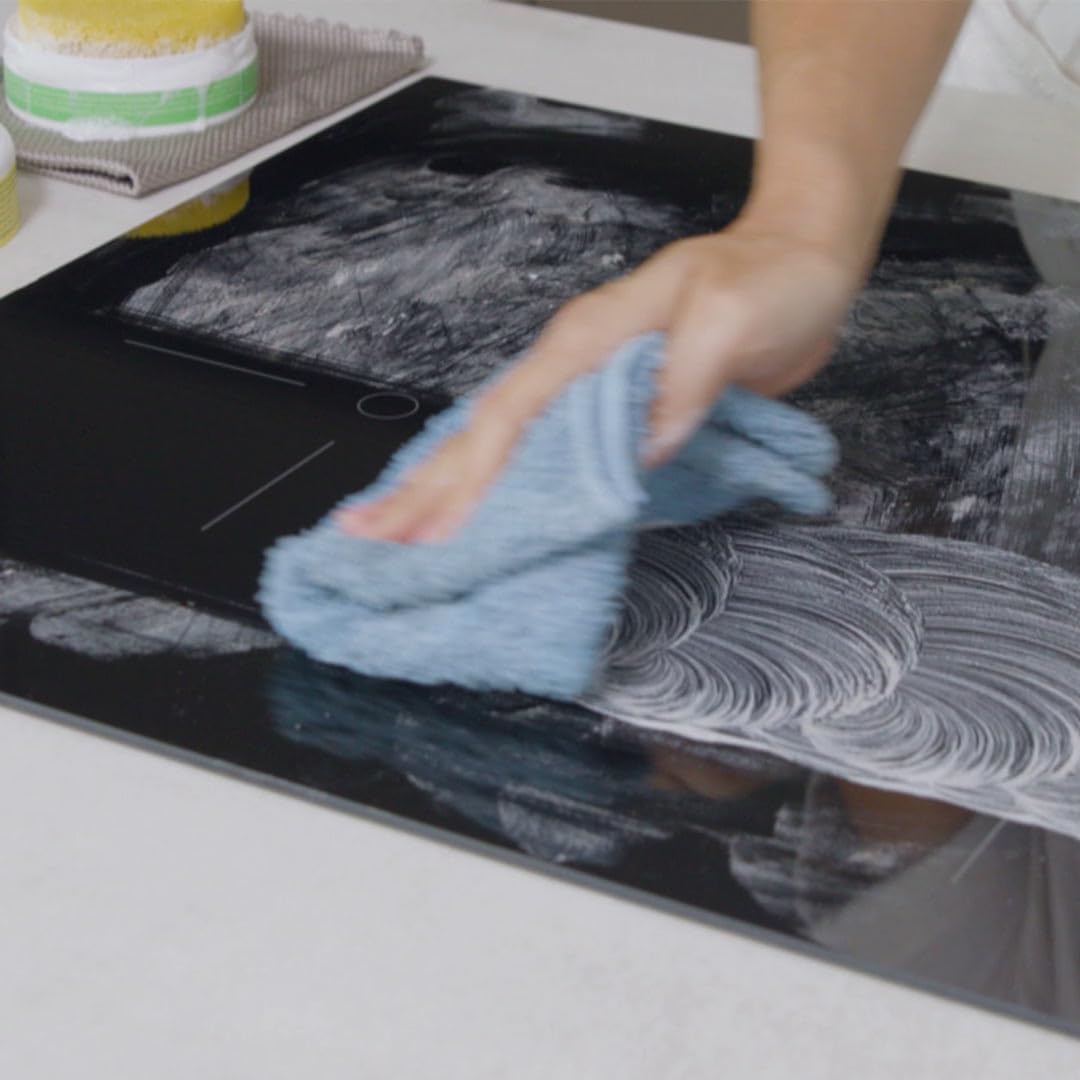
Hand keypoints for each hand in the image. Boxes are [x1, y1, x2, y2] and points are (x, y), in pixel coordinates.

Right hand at [337, 220, 860, 543]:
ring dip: (440, 486)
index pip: (510, 419)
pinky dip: (492, 481)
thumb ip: (682, 380)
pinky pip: (533, 449)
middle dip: (421, 487)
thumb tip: (639, 450)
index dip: (467, 480)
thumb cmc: (770, 281)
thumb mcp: (733, 319)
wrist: (798, 260)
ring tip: (389, 527)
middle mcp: (572, 363)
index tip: (428, 532)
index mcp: (587, 342)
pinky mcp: (607, 406)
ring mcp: (583, 385)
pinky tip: (468, 502)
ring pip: (495, 441)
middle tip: (362, 538)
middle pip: (480, 432)